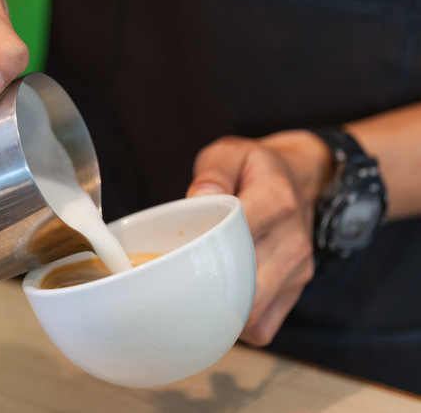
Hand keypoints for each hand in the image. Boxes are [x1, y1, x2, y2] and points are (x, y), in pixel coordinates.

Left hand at [186, 131, 331, 345]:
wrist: (305, 179)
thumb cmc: (257, 169)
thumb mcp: (232, 153)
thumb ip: (213, 171)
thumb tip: (199, 197)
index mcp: (276, 201)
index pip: (240, 231)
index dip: (204, 246)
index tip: (176, 250)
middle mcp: (292, 240)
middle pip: (245, 284)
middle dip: (205, 288)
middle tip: (173, 279)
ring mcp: (297, 270)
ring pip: (254, 312)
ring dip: (219, 309)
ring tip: (194, 291)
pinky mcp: (296, 291)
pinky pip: (264, 326)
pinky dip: (238, 324)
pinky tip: (219, 303)